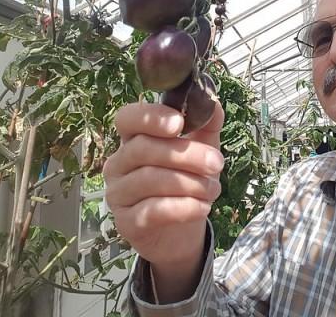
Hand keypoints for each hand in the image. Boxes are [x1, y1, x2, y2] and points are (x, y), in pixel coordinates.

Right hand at [103, 100, 224, 267]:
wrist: (182, 232)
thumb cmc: (188, 182)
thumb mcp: (201, 149)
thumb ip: (207, 125)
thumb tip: (213, 102)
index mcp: (133, 139)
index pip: (127, 118)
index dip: (150, 117)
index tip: (179, 123)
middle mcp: (118, 163)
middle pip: (143, 149)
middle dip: (187, 154)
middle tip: (217, 163)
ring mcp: (118, 193)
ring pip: (149, 179)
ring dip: (190, 183)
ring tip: (214, 189)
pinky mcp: (126, 222)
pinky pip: (153, 210)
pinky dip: (183, 207)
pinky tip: (203, 207)